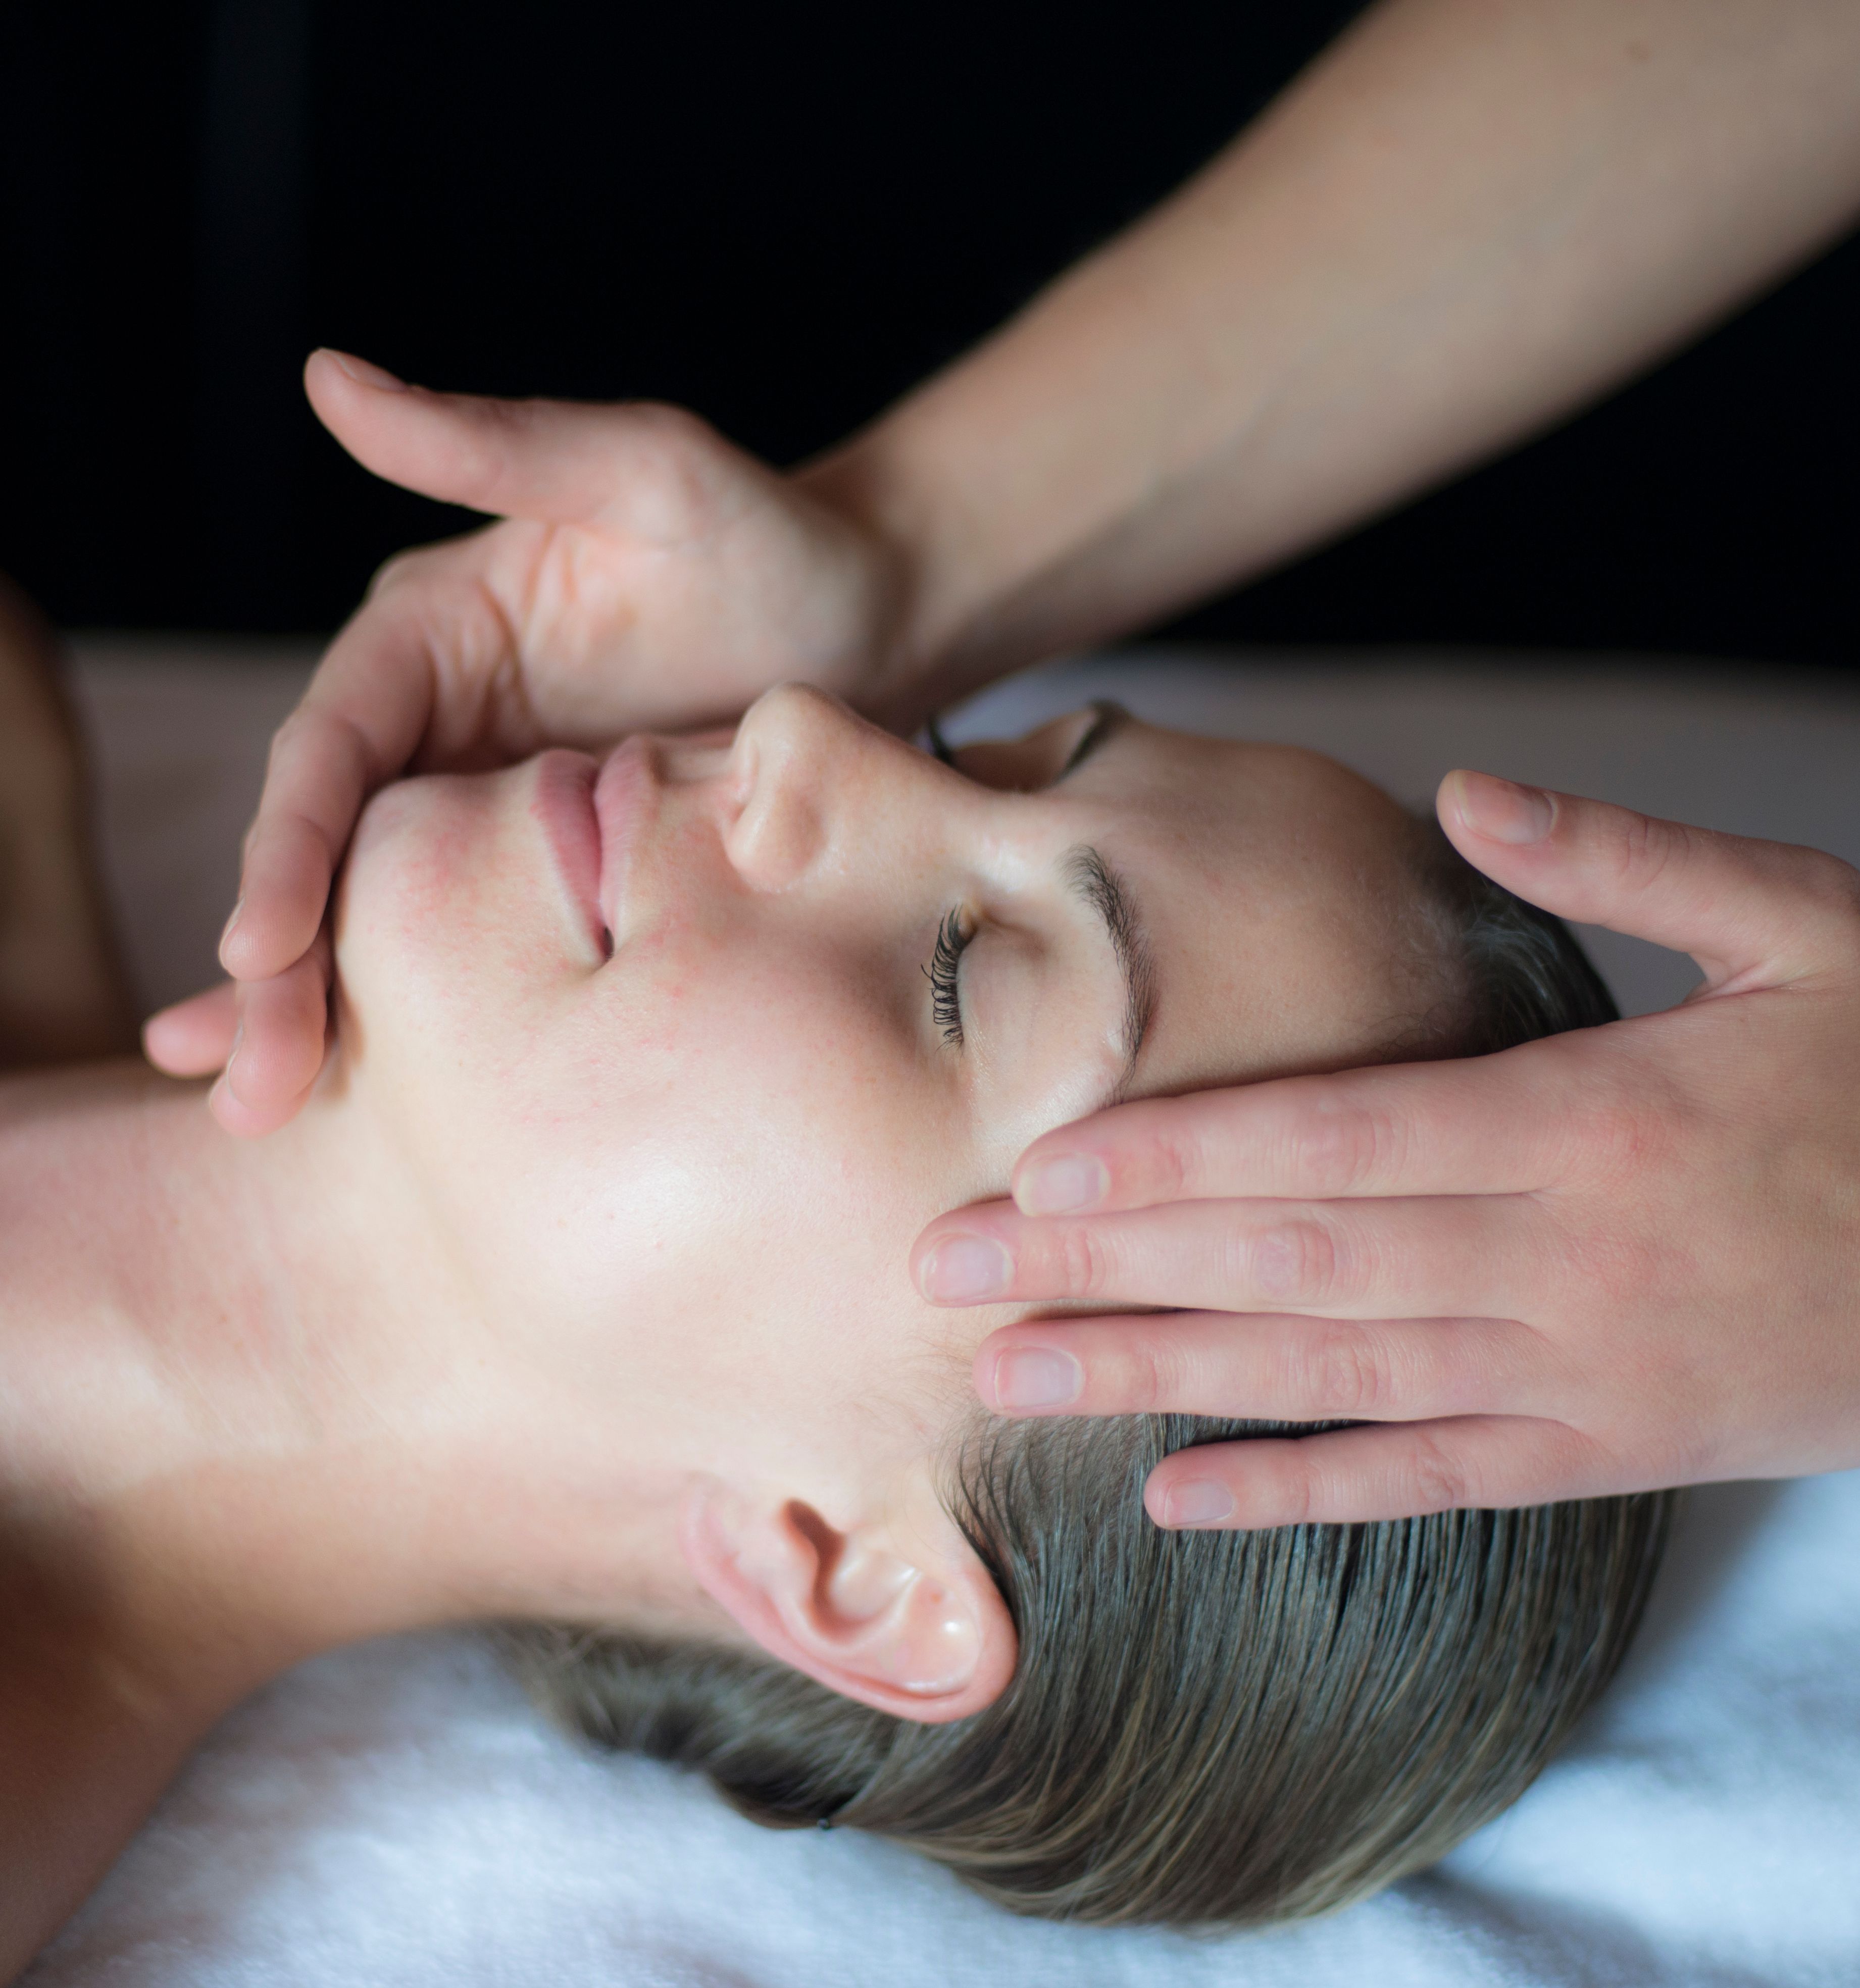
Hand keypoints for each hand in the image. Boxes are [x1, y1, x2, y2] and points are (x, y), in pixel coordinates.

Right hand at [143, 349, 910, 1133]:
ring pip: (376, 916)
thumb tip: (329, 379)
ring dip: (314, 1011)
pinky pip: (461, 946)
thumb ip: (495, 443)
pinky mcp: (547, 872)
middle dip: (275, 964)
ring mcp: (485, 808)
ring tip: (258, 1111)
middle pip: (329, 854)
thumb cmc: (770, 537)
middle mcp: (435, 726)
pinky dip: (399, 1015)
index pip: (330, 750)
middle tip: (242, 1082)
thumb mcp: (644, 472)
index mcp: (430, 637)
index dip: (286, 849)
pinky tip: (338, 1100)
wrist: (872, 628)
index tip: (256, 946)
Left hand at [913, 772, 1859, 1524]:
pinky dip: (1303, 1496)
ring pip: (1331, 1381)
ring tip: (1012, 1385)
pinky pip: (1434, 1482)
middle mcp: (1560, 1253)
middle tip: (942, 1280)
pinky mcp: (1616, 1449)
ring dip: (1159, 1383)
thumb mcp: (1805, 932)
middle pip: (1289, 1262)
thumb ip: (1628, 863)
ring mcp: (1583, 1368)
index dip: (1171, 1160)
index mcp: (1587, 1116)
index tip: (1029, 1174)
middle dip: (1105, 1272)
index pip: (1328, 1137)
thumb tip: (1467, 795)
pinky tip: (1176, 1502)